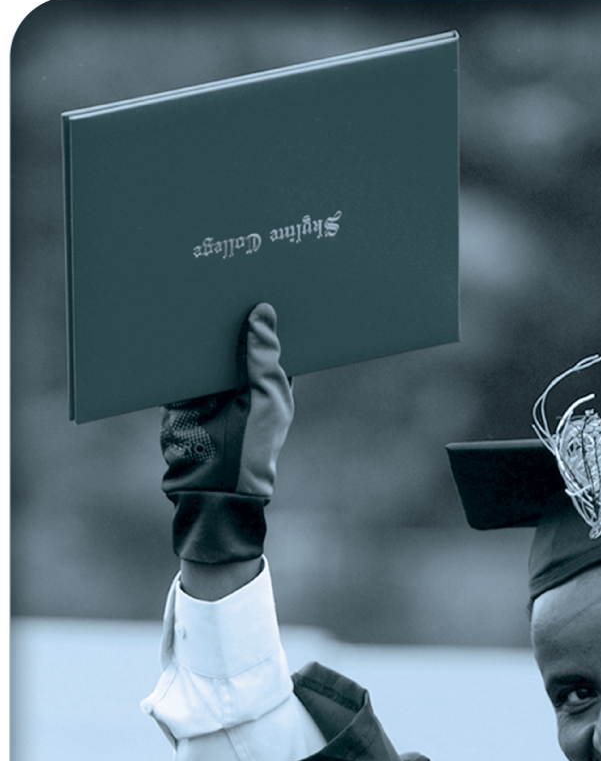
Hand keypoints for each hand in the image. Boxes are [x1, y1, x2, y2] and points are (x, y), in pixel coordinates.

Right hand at [160, 303, 292, 563]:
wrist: (213, 486)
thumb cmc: (253, 445)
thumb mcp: (265, 397)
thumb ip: (262, 357)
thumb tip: (263, 312)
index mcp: (271, 379)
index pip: (269, 338)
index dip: (266, 312)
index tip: (263, 278)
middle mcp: (241, 379)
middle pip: (234, 335)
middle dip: (228, 311)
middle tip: (222, 273)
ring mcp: (211, 385)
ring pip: (204, 346)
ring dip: (198, 324)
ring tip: (194, 285)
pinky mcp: (182, 393)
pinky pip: (178, 362)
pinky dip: (174, 345)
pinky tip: (170, 317)